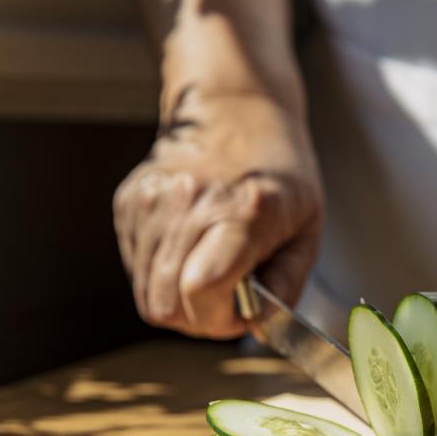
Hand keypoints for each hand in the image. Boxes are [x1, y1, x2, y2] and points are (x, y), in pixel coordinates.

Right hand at [113, 95, 322, 337]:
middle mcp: (189, 203)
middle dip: (200, 321)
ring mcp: (151, 201)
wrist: (234, 107)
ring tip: (211, 269)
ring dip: (180, 301)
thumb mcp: (307, 228)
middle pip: (167, 305)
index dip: (220, 321)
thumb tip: (258, 328)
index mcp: (242, 210)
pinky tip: (190, 247)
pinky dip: (162, 275)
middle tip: (228, 301)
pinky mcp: (128, 202)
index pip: (202, 290)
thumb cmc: (279, 169)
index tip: (243, 313)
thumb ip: (286, 285)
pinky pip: (136, 269)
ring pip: (147, 296)